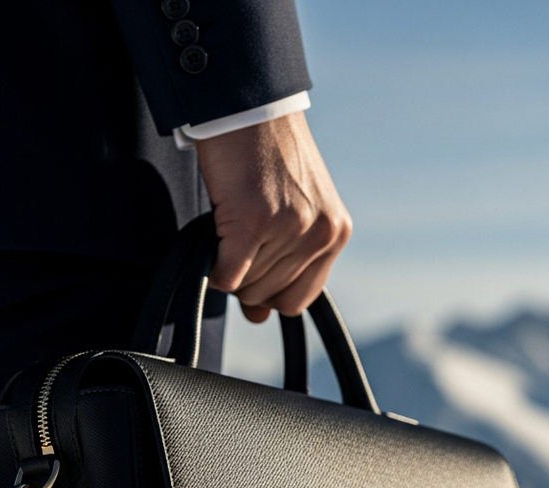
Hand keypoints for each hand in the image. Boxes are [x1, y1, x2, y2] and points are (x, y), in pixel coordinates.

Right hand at [194, 112, 351, 322]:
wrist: (247, 108)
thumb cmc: (266, 157)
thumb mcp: (292, 211)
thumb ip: (284, 266)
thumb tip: (259, 318)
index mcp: (335, 233)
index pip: (299, 300)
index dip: (270, 293)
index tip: (253, 270)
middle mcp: (320, 233)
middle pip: (270, 297)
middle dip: (246, 280)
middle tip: (234, 244)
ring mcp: (290, 227)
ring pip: (247, 287)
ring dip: (229, 268)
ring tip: (229, 229)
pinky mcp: (256, 220)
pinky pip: (228, 276)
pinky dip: (213, 269)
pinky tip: (213, 244)